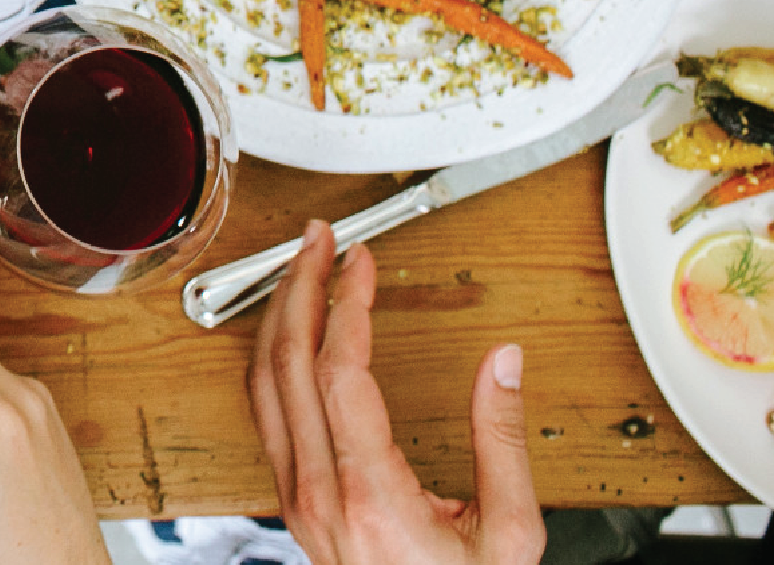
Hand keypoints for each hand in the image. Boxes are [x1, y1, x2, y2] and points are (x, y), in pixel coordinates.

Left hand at [252, 222, 542, 564]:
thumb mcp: (510, 534)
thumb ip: (506, 442)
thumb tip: (505, 363)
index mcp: (371, 497)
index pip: (340, 374)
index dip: (348, 305)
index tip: (362, 262)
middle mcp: (320, 494)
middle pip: (287, 365)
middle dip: (300, 286)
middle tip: (320, 239)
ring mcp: (299, 498)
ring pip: (264, 384)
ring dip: (278, 315)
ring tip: (301, 266)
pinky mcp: (294, 501)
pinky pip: (266, 412)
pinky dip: (273, 356)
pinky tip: (290, 330)